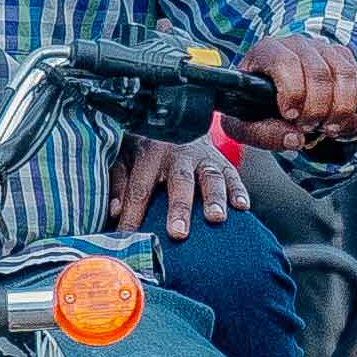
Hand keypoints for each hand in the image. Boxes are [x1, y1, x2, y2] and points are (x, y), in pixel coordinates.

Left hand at [109, 130, 242, 239]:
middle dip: (179, 208)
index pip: (140, 188)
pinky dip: (238, 190)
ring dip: (214, 198)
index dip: (133, 215)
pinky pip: (232, 174)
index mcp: (149, 152)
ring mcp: (202, 156)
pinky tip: (242, 207)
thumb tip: (114, 211)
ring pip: (210, 176)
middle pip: (179, 182)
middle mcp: (177, 153)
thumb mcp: (124, 156)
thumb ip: (118, 182)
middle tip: (178, 234)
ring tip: (216, 219)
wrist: (175, 117)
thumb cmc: (145, 145)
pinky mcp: (221, 159)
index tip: (128, 239)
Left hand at [240, 27, 356, 140]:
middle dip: (317, 108)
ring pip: (344, 75)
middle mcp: (296, 44)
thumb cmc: (255, 106)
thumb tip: (295, 139)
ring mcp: (323, 48)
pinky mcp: (343, 58)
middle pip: (318, 73)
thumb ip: (264, 134)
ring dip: (341, 109)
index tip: (290, 116)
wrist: (271, 94)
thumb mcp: (246, 125)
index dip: (292, 92)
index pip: (284, 63)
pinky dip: (354, 108)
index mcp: (266, 52)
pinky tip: (339, 122)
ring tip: (328, 129)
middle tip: (309, 128)